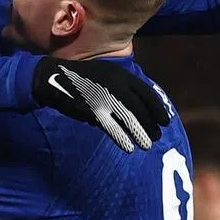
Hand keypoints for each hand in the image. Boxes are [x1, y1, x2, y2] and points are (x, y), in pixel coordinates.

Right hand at [32, 57, 170, 152]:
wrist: (55, 78)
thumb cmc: (82, 77)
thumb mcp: (106, 73)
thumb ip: (121, 86)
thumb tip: (137, 106)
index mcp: (121, 75)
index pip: (146, 93)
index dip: (157, 109)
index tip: (165, 121)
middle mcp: (116, 85)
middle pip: (140, 108)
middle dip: (150, 124)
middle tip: (156, 136)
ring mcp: (105, 98)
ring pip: (129, 119)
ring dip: (140, 133)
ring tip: (147, 145)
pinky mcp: (93, 111)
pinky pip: (112, 127)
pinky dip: (122, 138)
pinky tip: (129, 147)